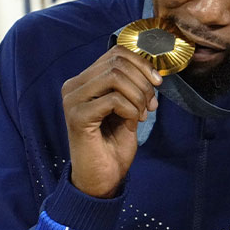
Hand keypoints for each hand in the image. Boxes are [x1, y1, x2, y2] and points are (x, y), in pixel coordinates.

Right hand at [61, 46, 160, 197]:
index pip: (116, 53)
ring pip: (115, 77)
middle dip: (143, 82)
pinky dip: (131, 111)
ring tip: (141, 115)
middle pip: (118, 63)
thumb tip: (153, 72)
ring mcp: (72, 100)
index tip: (157, 84)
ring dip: (138, 96)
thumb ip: (133, 86)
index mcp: (85, 80)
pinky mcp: (77, 116)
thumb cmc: (114, 143)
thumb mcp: (128, 108)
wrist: (103, 177)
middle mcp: (74, 86)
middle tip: (150, 105)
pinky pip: (113, 100)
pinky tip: (131, 125)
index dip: (143, 64)